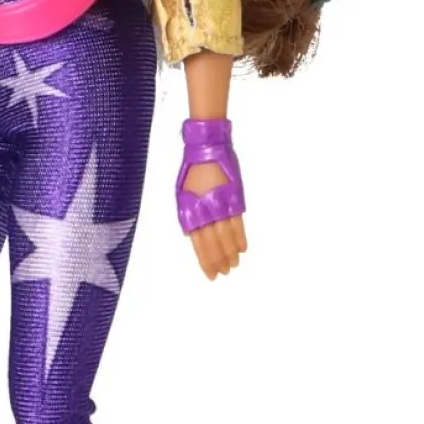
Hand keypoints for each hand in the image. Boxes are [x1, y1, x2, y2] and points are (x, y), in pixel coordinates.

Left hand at [182, 160, 245, 279]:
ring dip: (231, 253)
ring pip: (227, 237)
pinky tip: (242, 249)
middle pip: (214, 244)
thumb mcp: (181, 193)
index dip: (206, 261)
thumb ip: (189, 215)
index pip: (199, 245)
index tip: (211, 273)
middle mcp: (206, 212)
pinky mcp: (233, 199)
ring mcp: (221, 206)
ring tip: (234, 264)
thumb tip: (193, 235)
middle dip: (219, 260)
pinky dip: (240, 237)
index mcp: (190, 213)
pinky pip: (237, 223)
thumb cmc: (191, 170)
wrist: (206, 150)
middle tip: (224, 272)